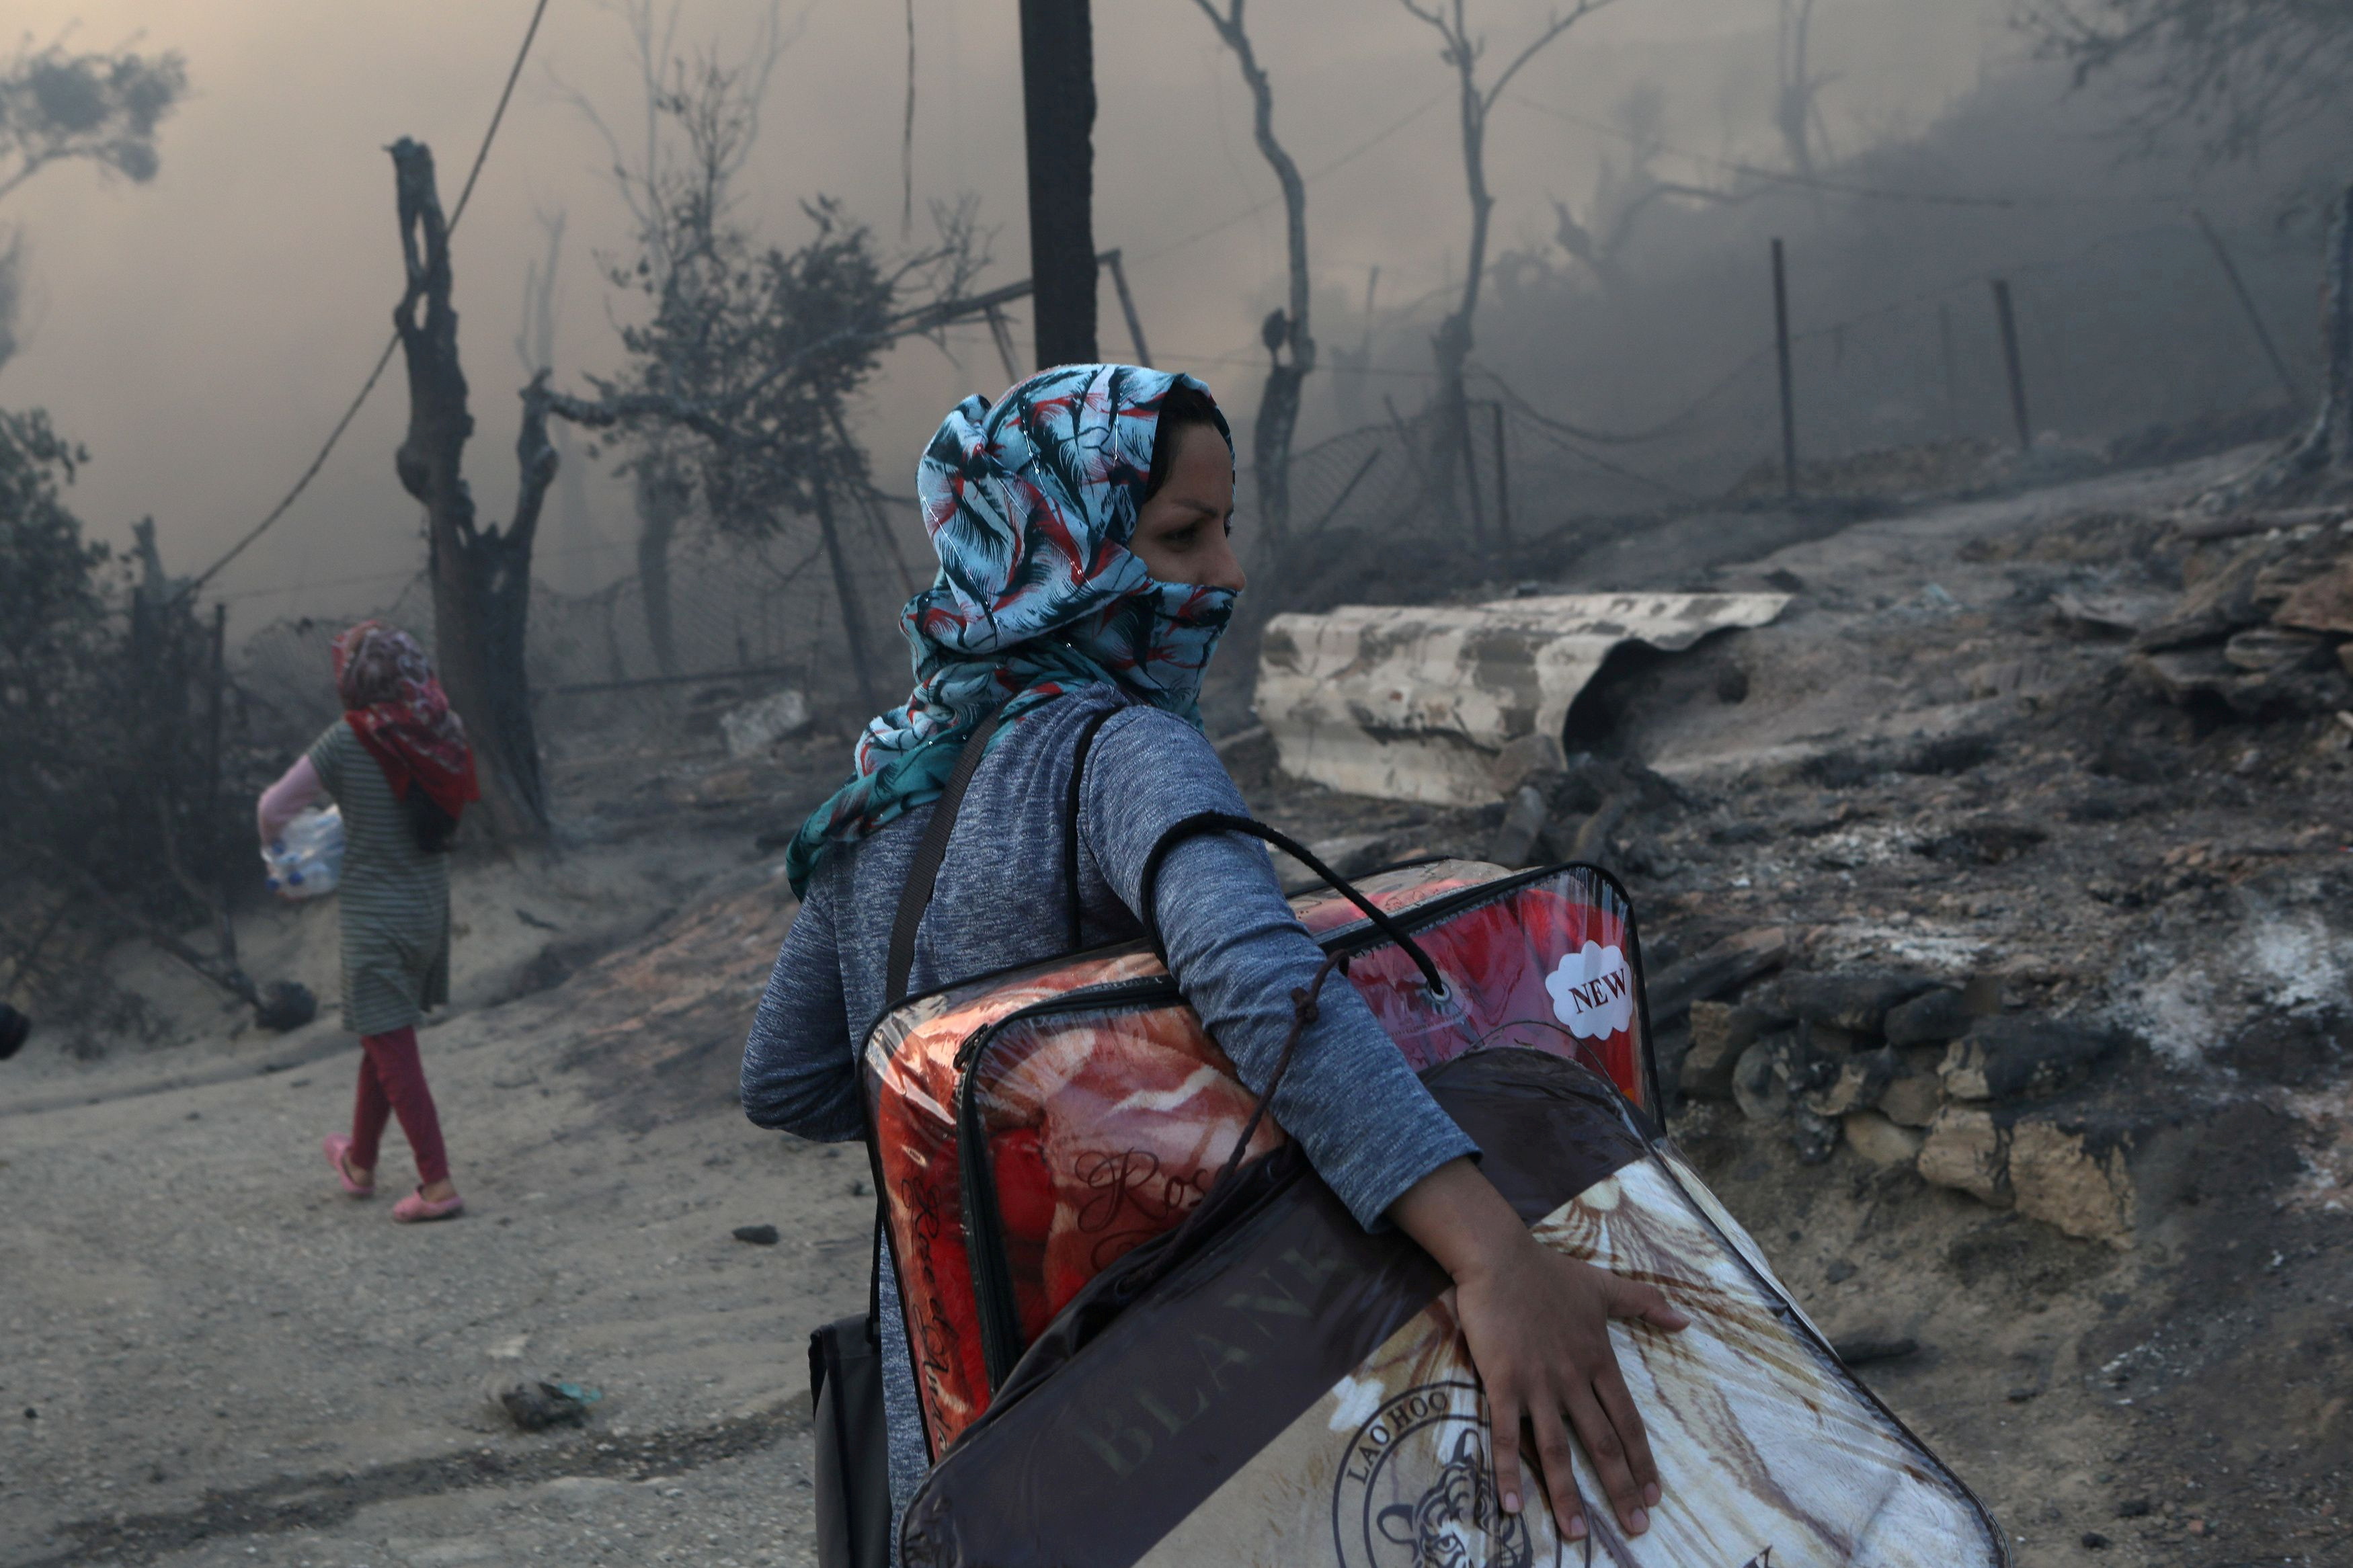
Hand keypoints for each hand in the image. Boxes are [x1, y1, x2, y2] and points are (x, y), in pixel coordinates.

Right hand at [1390, 1158, 1688, 1540]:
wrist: (1499, 1257)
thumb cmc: (1549, 1272)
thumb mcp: (1603, 1286)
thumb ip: (1645, 1303)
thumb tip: (1686, 1320)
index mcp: (1598, 1360)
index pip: (1628, 1421)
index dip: (1642, 1461)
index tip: (1656, 1495)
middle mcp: (1573, 1379)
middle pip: (1601, 1443)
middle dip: (1620, 1490)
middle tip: (1635, 1528)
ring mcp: (1537, 1383)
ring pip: (1557, 1449)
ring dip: (1567, 1494)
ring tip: (1577, 1534)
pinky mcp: (1502, 1382)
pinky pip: (1505, 1435)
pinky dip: (1509, 1471)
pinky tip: (1512, 1505)